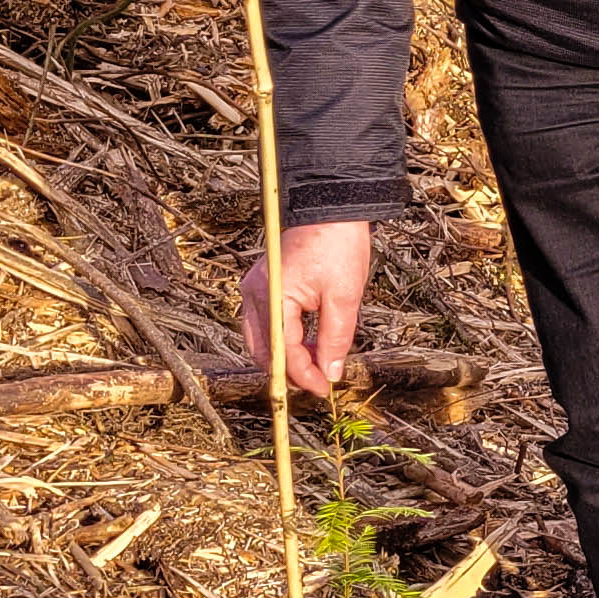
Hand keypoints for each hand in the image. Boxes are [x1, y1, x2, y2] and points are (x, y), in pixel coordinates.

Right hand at [241, 220, 372, 397]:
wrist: (331, 208)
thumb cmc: (338, 244)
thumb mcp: (344, 296)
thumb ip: (335, 339)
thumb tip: (330, 373)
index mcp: (272, 297)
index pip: (283, 352)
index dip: (304, 376)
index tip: (325, 390)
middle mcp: (254, 294)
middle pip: (263, 350)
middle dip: (289, 371)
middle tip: (319, 381)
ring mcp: (254, 289)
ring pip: (262, 339)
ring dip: (287, 356)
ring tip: (319, 361)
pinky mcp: (263, 285)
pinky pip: (267, 323)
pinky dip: (284, 338)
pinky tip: (309, 342)